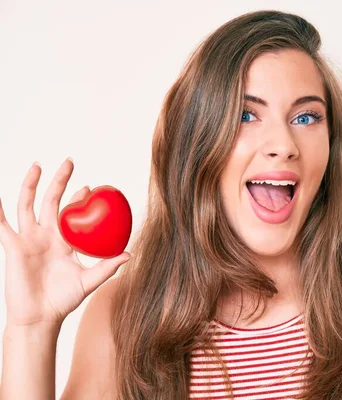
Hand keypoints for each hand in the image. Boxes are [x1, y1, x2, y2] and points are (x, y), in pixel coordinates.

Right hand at [0, 158, 131, 326]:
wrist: (40, 318)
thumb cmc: (64, 301)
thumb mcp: (90, 281)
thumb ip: (107, 266)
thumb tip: (130, 254)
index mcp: (64, 242)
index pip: (72, 213)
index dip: (79, 198)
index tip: (91, 186)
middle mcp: (46, 236)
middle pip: (51, 201)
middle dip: (60, 181)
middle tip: (69, 161)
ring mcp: (29, 240)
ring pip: (27, 205)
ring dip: (31, 184)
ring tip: (38, 165)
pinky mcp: (13, 248)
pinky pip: (3, 226)